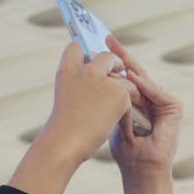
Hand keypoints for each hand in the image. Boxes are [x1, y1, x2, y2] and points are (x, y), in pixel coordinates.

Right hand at [37, 41, 132, 165]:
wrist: (64, 144)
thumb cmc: (62, 130)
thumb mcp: (66, 100)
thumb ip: (79, 86)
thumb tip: (101, 82)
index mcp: (67, 71)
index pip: (75, 48)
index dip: (84, 53)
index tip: (90, 59)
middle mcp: (86, 71)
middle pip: (106, 57)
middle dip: (115, 63)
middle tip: (119, 72)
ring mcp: (104, 81)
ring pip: (124, 80)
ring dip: (127, 93)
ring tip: (125, 110)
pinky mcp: (120, 94)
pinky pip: (131, 99)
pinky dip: (128, 117)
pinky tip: (123, 131)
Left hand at [106, 34, 181, 177]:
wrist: (140, 169)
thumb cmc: (125, 150)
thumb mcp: (111, 118)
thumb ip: (108, 100)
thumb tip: (92, 77)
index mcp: (137, 101)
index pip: (124, 76)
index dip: (112, 61)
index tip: (97, 45)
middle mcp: (151, 99)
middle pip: (135, 72)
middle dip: (121, 55)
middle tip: (107, 38)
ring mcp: (163, 102)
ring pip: (145, 80)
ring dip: (130, 68)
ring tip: (117, 55)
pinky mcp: (173, 109)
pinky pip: (157, 92)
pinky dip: (144, 86)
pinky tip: (131, 78)